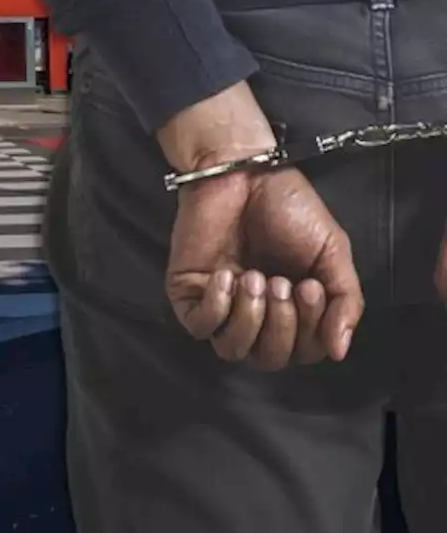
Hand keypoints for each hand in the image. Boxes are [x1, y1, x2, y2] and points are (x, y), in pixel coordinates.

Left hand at [157, 82, 364, 369]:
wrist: (246, 173)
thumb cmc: (289, 209)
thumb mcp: (332, 254)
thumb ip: (345, 302)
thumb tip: (339, 351)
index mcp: (292, 310)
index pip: (303, 353)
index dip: (310, 333)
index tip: (311, 287)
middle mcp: (255, 315)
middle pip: (268, 359)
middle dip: (282, 326)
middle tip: (283, 282)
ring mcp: (220, 305)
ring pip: (232, 349)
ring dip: (251, 319)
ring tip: (256, 278)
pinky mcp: (188, 293)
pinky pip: (200, 327)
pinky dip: (218, 307)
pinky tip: (226, 276)